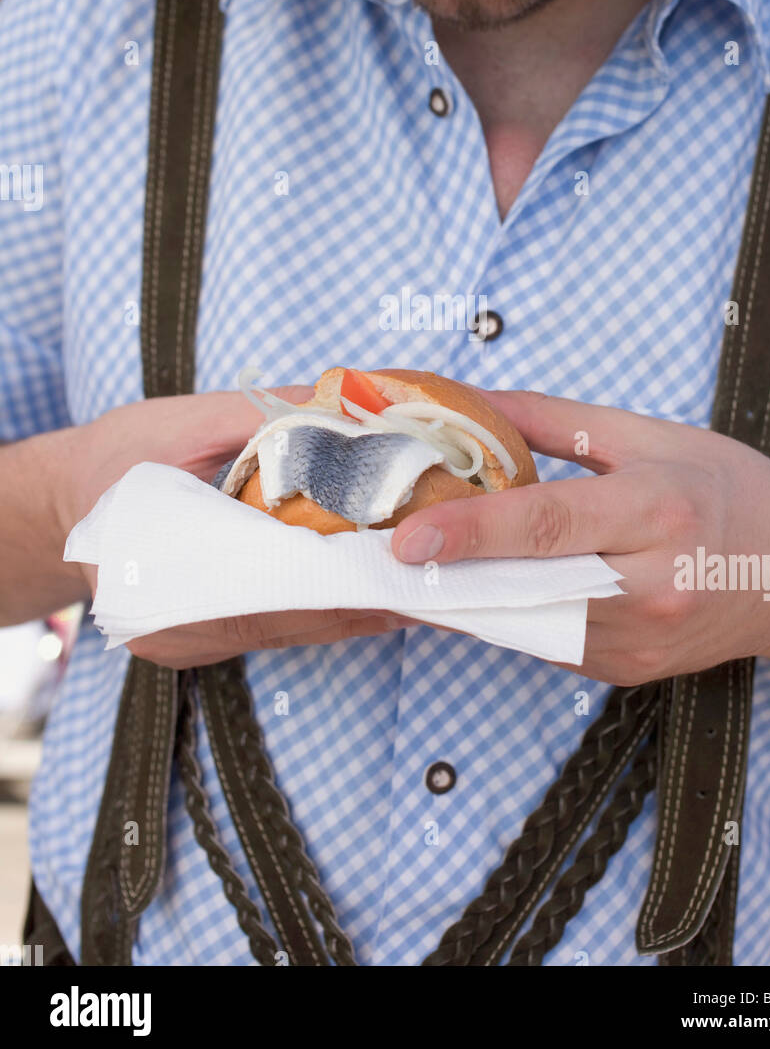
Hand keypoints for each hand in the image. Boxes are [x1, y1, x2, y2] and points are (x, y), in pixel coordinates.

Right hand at [58, 386, 413, 665]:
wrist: (59, 497)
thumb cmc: (115, 455)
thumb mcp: (184, 423)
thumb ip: (265, 418)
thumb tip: (346, 407)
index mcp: (163, 579)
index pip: (276, 589)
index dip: (346, 581)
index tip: (404, 567)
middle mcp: (174, 628)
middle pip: (292, 618)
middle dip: (364, 597)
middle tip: (431, 576)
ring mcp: (187, 641)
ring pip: (291, 629)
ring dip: (354, 604)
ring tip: (419, 581)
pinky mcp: (201, 637)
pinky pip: (277, 624)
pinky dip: (324, 602)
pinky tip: (371, 582)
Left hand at [390, 389, 769, 704]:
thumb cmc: (727, 492)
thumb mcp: (650, 436)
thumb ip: (555, 423)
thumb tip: (472, 403)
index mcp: (656, 510)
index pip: (550, 523)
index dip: (472, 532)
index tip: (407, 539)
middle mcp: (650, 586)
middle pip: (524, 587)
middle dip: (442, 575)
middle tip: (376, 555)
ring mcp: (638, 640)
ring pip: (523, 625)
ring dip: (462, 599)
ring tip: (409, 568)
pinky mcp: (625, 670)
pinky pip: (543, 642)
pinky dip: (502, 616)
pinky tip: (473, 589)